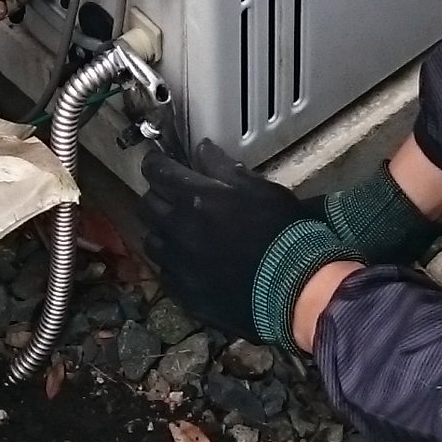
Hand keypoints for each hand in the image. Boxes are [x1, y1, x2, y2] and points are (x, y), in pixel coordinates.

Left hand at [141, 140, 323, 342]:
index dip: (154, 164)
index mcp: (195, 199)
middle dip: (155, 195)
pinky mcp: (184, 293)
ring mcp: (178, 264)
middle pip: (147, 205)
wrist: (294, 289)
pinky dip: (170, 262)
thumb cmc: (283, 232)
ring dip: (160, 230)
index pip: (157, 173)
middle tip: (169, 195)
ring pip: (150, 240)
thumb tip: (202, 148)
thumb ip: (226, 169)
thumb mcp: (261, 191)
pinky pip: (164, 272)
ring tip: (176, 231)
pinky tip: (187, 262)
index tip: (157, 161)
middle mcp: (178, 229)